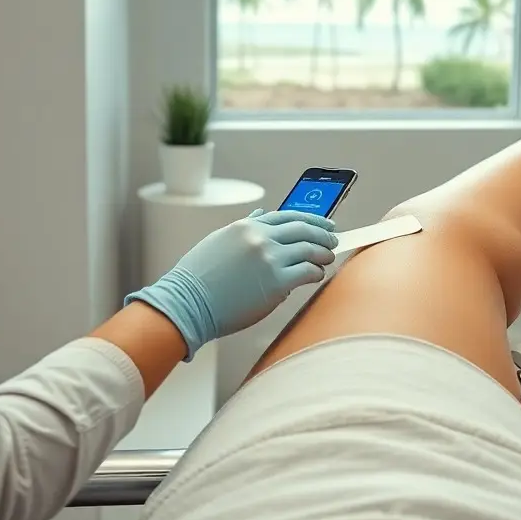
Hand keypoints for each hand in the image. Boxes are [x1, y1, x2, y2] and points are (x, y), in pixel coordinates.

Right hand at [125, 209, 338, 359]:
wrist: (187, 303)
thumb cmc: (198, 278)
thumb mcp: (219, 241)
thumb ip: (244, 228)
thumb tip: (261, 215)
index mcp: (247, 226)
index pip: (288, 216)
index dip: (311, 220)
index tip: (323, 224)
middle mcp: (260, 237)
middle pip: (304, 230)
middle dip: (323, 235)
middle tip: (333, 241)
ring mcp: (270, 258)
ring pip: (310, 250)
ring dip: (323, 254)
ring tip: (327, 259)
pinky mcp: (277, 282)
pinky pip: (307, 272)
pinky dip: (316, 273)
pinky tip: (317, 275)